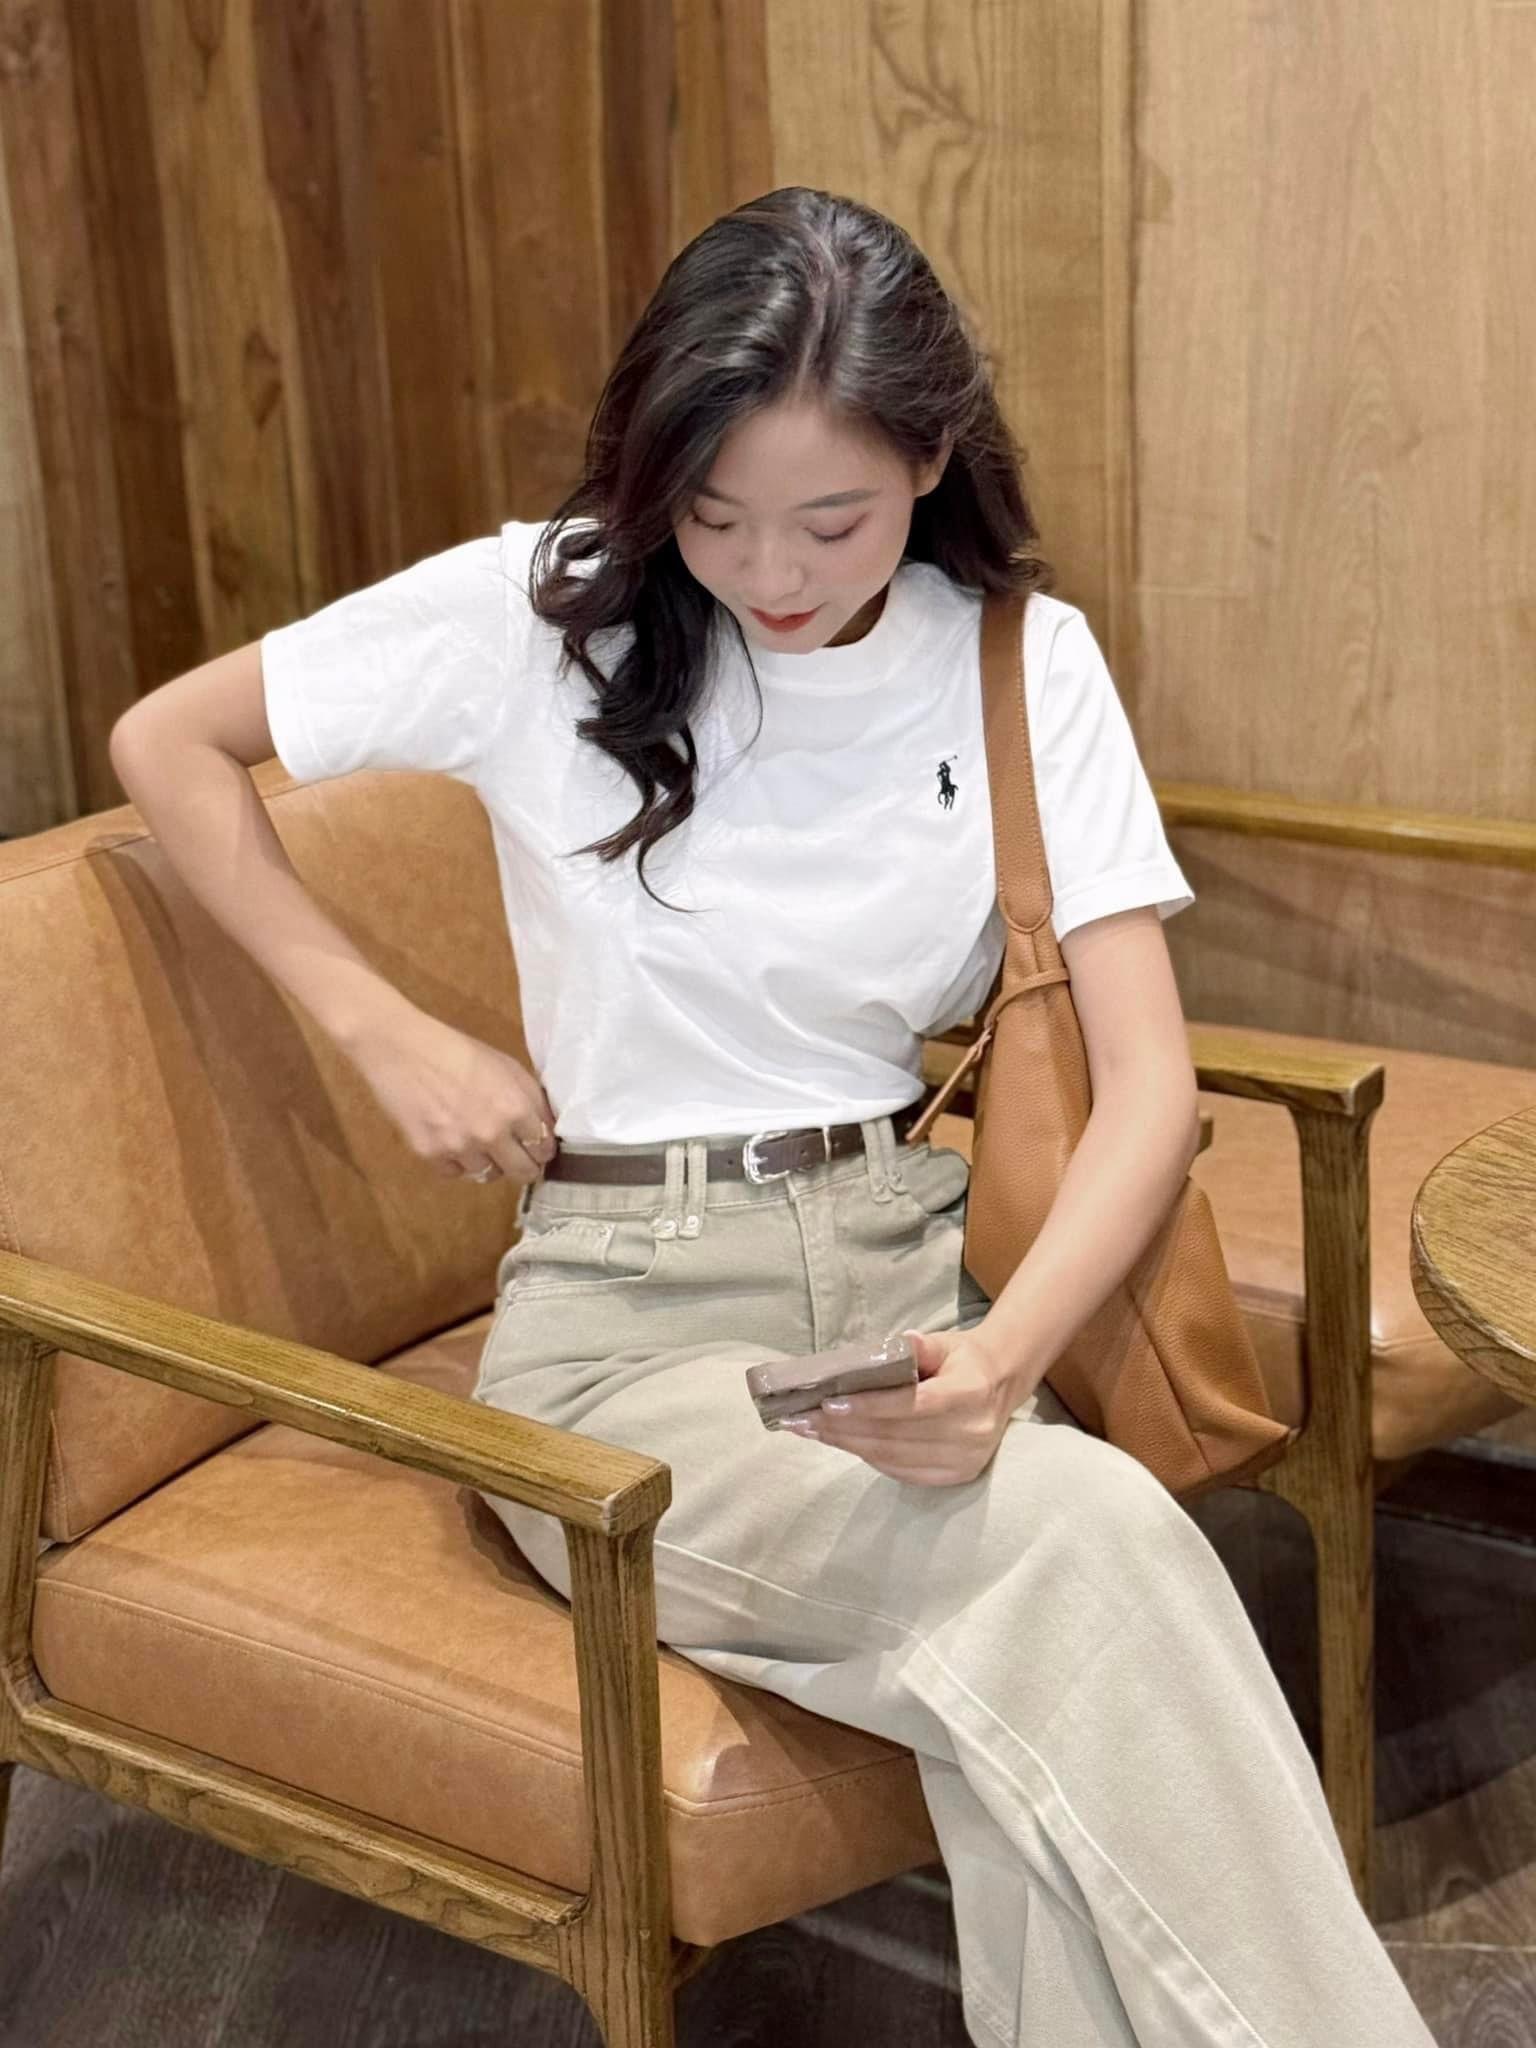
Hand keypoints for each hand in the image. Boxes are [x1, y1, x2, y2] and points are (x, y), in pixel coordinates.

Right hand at [346, 1007, 557, 1186]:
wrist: (404, 1048)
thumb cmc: (459, 1051)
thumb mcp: (507, 1066)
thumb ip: (532, 1099)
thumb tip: (547, 1127)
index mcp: (516, 1107)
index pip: (545, 1149)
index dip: (542, 1147)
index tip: (535, 1145)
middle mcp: (491, 1133)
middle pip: (523, 1173)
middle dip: (524, 1164)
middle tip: (515, 1154)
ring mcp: (460, 1147)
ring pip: (489, 1175)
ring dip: (488, 1161)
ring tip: (476, 1139)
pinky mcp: (430, 1154)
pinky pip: (455, 1172)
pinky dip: (456, 1161)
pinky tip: (450, 1139)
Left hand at [782, 1326, 1031, 1485]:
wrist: (1002, 1384)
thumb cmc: (963, 1360)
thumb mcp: (944, 1343)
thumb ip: (918, 1346)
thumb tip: (887, 1348)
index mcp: (970, 1393)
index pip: (912, 1405)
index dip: (868, 1407)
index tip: (828, 1404)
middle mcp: (971, 1433)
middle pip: (896, 1435)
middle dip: (844, 1428)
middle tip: (803, 1418)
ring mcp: (965, 1460)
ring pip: (893, 1457)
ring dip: (848, 1445)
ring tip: (813, 1431)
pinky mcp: (956, 1477)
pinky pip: (902, 1471)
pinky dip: (868, 1457)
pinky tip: (844, 1443)